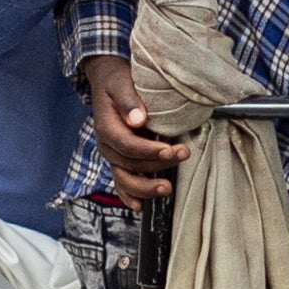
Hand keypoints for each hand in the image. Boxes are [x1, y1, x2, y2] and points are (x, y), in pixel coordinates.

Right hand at [80, 54, 186, 202]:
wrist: (107, 82)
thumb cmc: (117, 81)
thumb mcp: (122, 83)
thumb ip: (129, 101)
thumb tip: (138, 119)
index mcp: (106, 127)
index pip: (126, 145)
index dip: (147, 151)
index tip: (168, 149)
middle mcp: (107, 145)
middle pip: (129, 164)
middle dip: (156, 164)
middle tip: (181, 155)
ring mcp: (113, 156)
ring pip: (125, 179)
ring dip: (146, 187)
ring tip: (167, 187)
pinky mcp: (120, 160)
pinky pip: (121, 183)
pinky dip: (129, 196)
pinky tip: (140, 206)